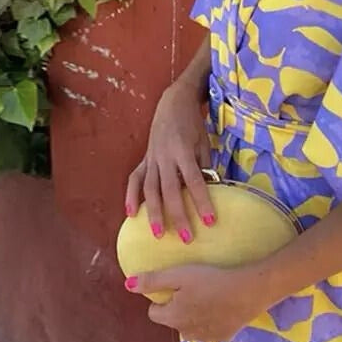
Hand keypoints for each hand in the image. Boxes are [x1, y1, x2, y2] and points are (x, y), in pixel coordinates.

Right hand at [125, 82, 213, 242]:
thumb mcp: (204, 142)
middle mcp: (164, 156)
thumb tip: (211, 191)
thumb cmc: (193, 124)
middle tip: (187, 238)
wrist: (173, 103)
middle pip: (170, 190)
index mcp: (183, 151)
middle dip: (178, 215)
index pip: (194, 180)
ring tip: (158, 234)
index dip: (202, 201)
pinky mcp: (143, 159)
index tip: (210, 221)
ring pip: (150, 189)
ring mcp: (151, 158)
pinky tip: (130, 213)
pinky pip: (134, 179)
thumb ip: (205, 166)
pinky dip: (130, 196)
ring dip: (153, 213)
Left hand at [125, 264, 269, 341]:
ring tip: (209, 297)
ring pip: (190, 327)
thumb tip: (127, 284)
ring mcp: (205, 339)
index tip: (177, 286)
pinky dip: (211, 321)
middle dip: (178, 307)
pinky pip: (209, 330)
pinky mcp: (223, 338)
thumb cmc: (211, 279)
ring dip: (194, 316)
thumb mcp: (180, 275)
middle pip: (173, 320)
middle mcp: (185, 333)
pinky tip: (221, 307)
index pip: (154, 313)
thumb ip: (153, 280)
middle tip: (195, 288)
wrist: (248, 291)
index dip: (162, 298)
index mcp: (172, 318)